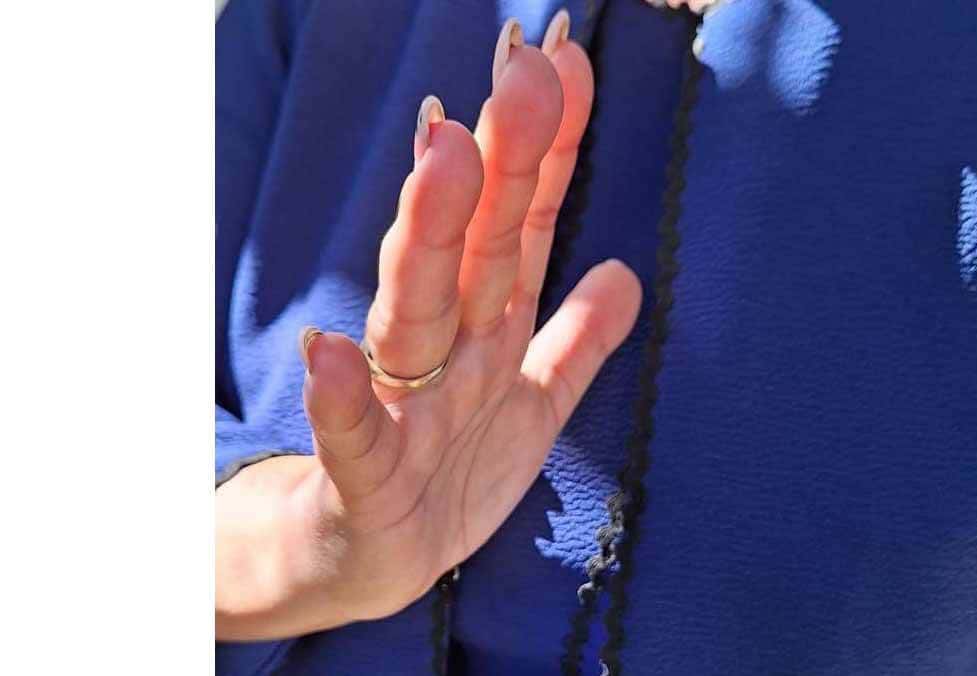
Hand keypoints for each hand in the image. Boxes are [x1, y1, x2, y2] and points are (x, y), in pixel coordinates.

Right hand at [216, 14, 640, 639]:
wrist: (371, 563)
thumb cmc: (449, 472)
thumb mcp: (532, 405)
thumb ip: (577, 341)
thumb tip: (628, 271)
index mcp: (487, 325)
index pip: (525, 221)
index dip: (550, 146)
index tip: (568, 58)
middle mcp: (444, 347)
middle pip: (476, 242)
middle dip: (500, 156)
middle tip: (520, 67)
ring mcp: (400, 406)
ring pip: (415, 310)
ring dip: (428, 235)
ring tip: (443, 152)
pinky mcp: (363, 479)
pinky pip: (352, 436)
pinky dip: (340, 397)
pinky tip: (329, 352)